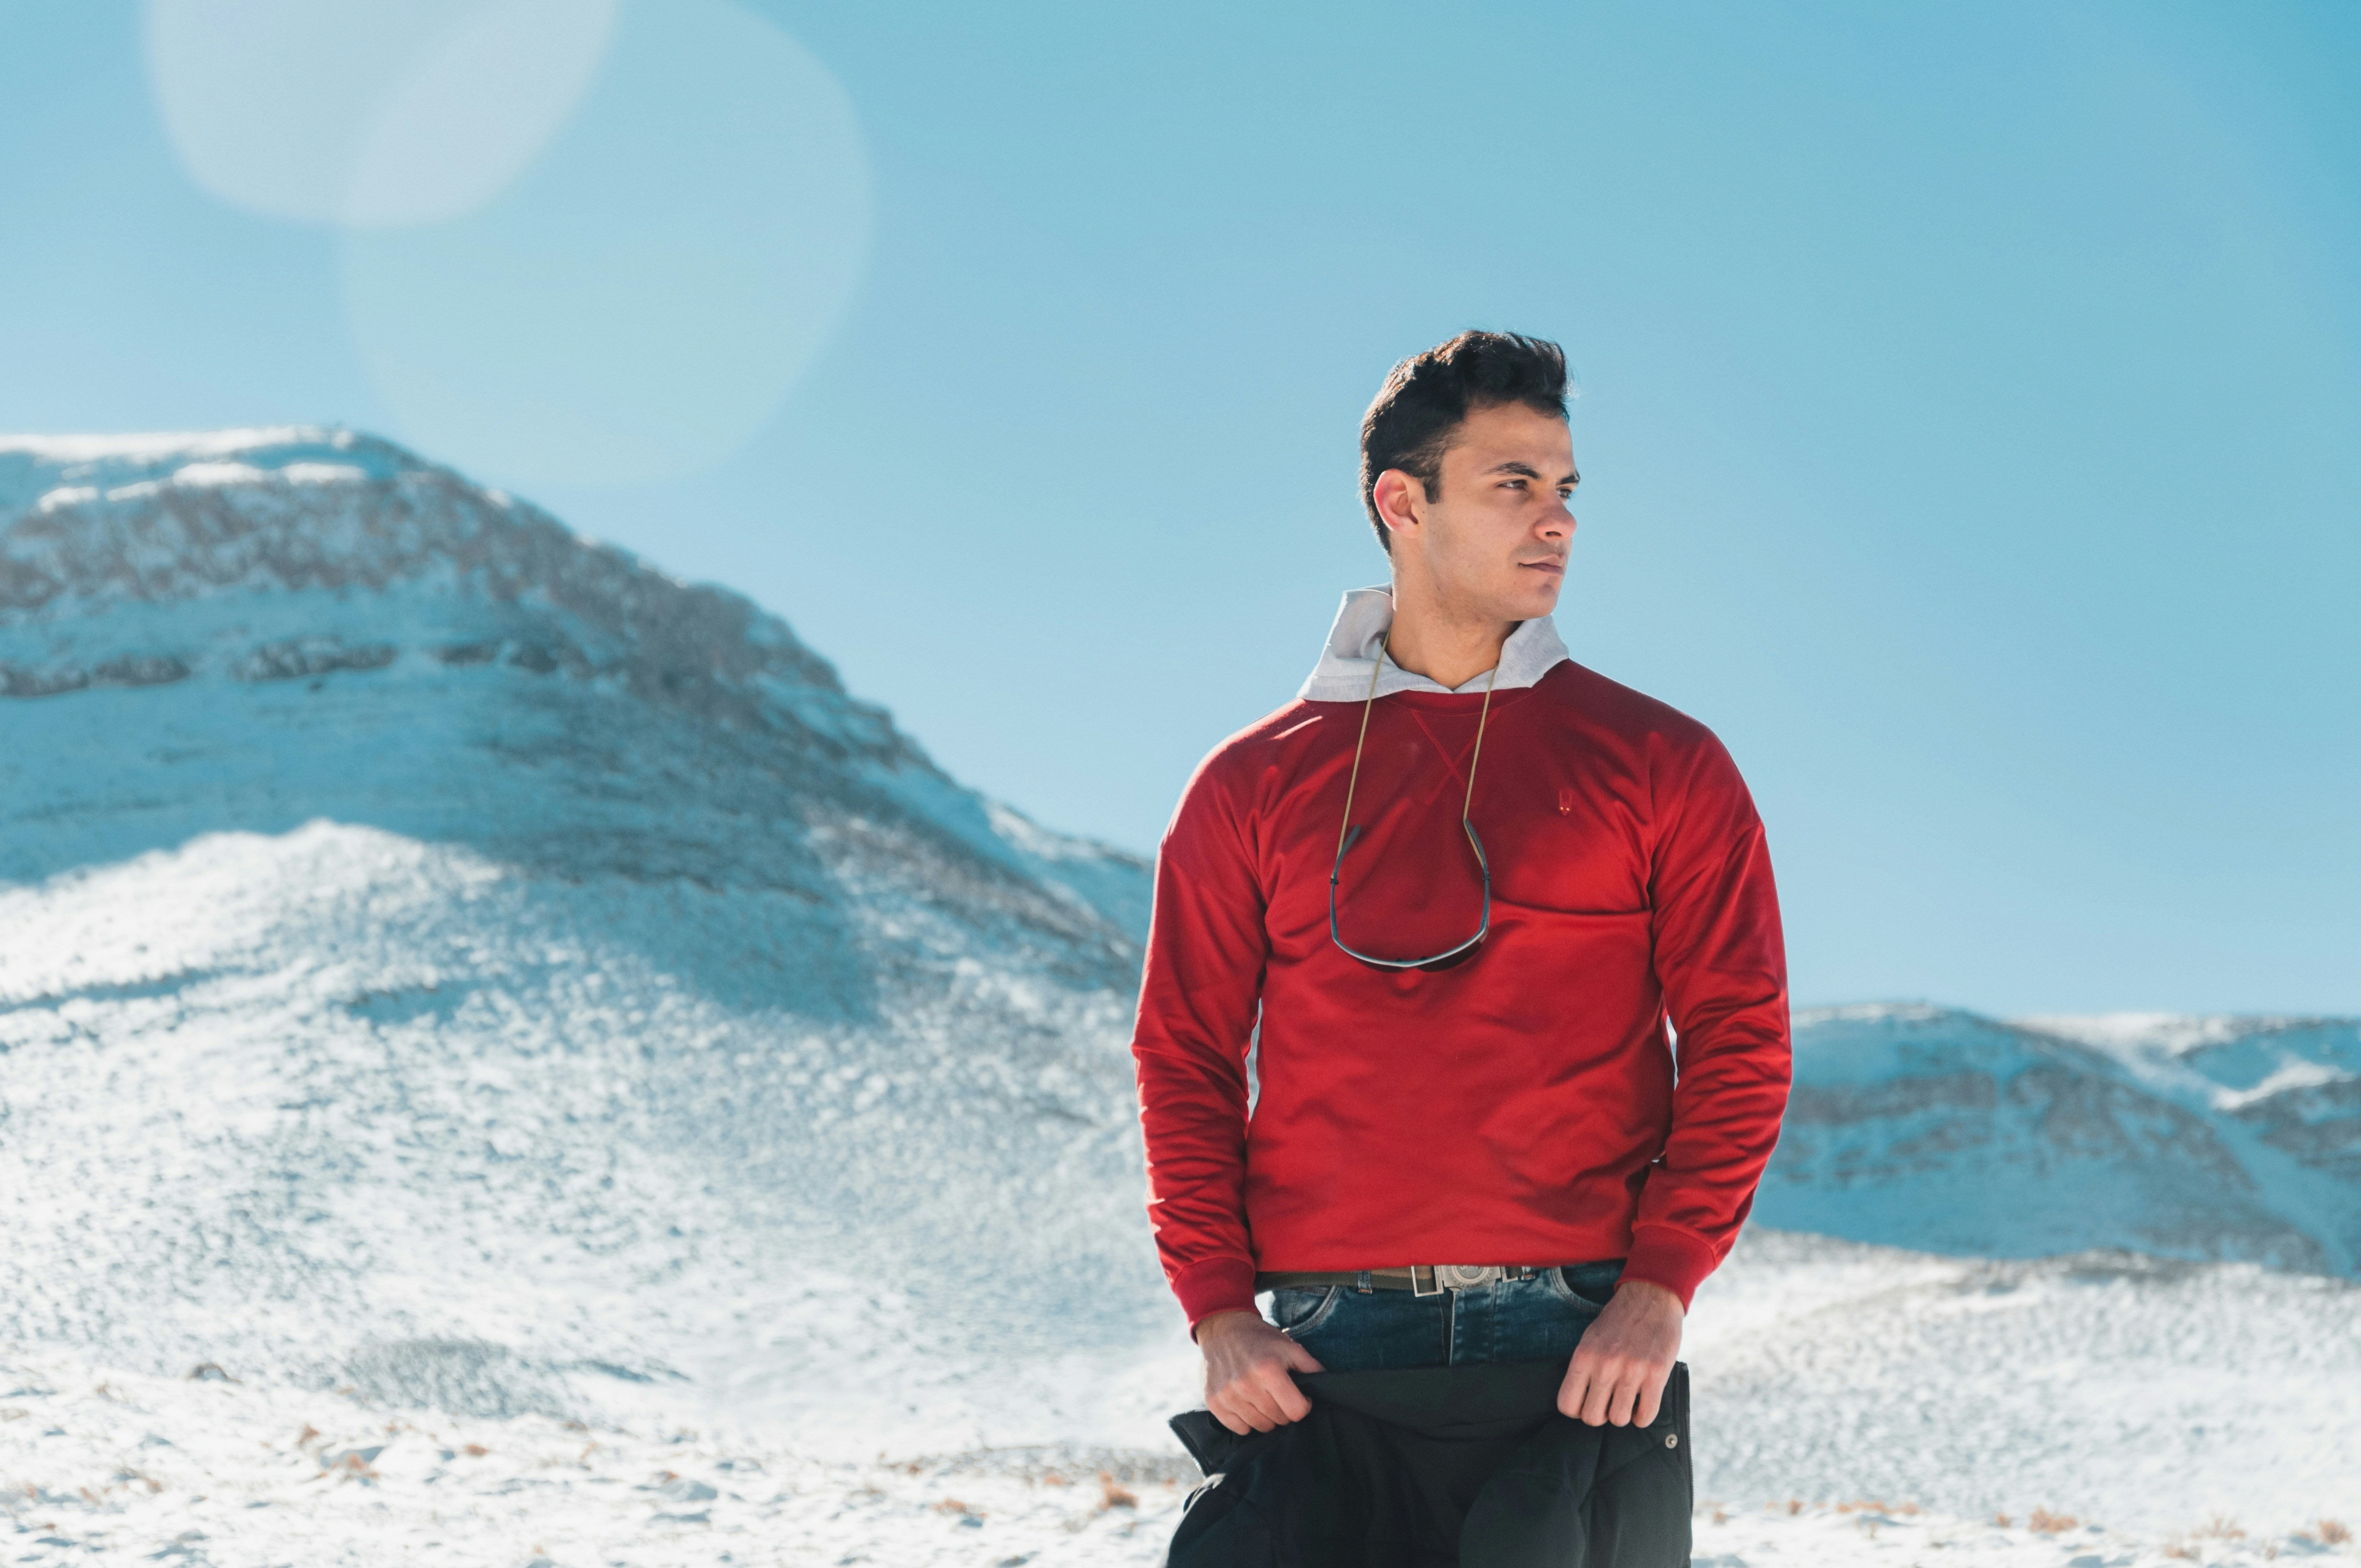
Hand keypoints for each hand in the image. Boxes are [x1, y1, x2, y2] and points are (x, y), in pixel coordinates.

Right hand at [1197, 1308, 1324, 1434]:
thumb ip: (1312, 1367)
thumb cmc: (1261, 1340)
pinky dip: (1246, 1420)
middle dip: (1284, 1410)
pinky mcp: (1213, 1402)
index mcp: (1268, 1370)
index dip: (1302, 1405)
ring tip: (1262, 1396)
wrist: (1223, 1329)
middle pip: (1279, 1421)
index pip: (1296, 1412)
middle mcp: (1246, 1384)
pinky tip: (1247, 1402)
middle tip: (1278, 1393)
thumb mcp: (1290, 1347)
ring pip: (1260, 1427)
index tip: (1298, 1395)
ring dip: (1266, 1416)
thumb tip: (1329, 1388)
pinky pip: (1239, 1429)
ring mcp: (1227, 1395)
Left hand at [1557, 1278, 1681, 1426]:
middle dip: (1600, 1415)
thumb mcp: (1590, 1338)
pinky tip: (1642, 1404)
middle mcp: (1605, 1365)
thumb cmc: (1618, 1322)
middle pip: (1592, 1417)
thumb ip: (1584, 1368)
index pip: (1567, 1404)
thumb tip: (1578, 1402)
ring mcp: (1631, 1371)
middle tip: (1608, 1402)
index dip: (1576, 1410)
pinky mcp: (1656, 1374)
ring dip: (1623, 1415)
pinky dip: (1642, 1416)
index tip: (1586, 1403)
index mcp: (1584, 1356)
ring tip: (1626, 1401)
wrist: (1650, 1297)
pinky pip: (1645, 1416)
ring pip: (1618, 1419)